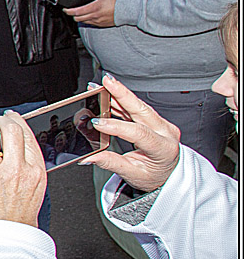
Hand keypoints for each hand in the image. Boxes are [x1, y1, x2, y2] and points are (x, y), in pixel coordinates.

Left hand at [0, 113, 45, 225]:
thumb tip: (20, 151)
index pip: (27, 134)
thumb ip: (29, 170)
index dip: (16, 121)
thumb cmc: (16, 223)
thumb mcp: (35, 194)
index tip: (9, 118)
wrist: (3, 247)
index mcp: (34, 173)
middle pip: (9, 129)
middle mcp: (15, 171)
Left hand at [65, 0, 117, 26]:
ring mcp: (97, 21)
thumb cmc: (118, 1)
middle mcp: (94, 16)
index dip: (69, 11)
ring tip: (78, 13)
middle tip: (70, 11)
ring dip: (79, 18)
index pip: (77, 11)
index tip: (65, 9)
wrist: (127, 10)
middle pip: (77, 18)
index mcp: (94, 7)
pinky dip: (86, 20)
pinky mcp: (101, 24)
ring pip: (83, 22)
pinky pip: (90, 24)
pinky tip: (87, 16)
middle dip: (72, 15)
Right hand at [82, 74, 179, 191]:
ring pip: (138, 105)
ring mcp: (162, 124)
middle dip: (122, 93)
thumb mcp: (134, 175)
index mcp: (164, 148)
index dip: (117, 126)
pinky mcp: (154, 120)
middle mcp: (166, 132)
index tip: (97, 122)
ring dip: (118, 94)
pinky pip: (137, 108)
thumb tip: (89, 157)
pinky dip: (121, 100)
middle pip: (142, 109)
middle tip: (106, 82)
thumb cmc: (154, 176)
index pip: (139, 132)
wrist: (169, 176)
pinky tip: (108, 94)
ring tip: (101, 85)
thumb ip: (111, 163)